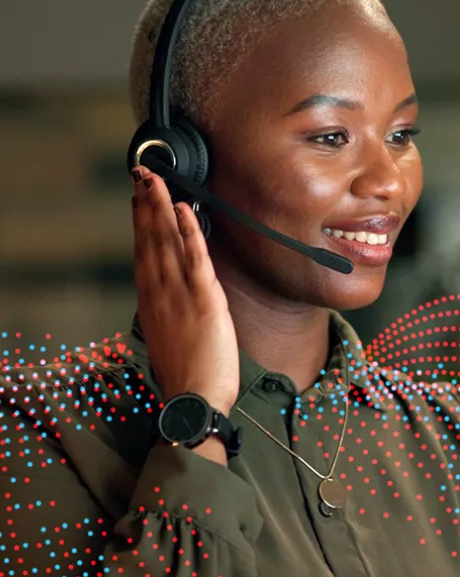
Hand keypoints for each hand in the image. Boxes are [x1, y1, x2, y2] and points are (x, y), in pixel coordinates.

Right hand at [131, 167, 238, 414]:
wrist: (194, 401)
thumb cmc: (186, 376)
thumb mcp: (168, 339)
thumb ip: (169, 313)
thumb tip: (171, 298)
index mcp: (152, 302)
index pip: (143, 254)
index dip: (140, 224)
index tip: (138, 200)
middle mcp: (160, 293)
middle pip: (150, 240)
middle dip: (146, 205)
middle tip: (142, 175)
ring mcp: (180, 295)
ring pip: (167, 242)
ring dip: (162, 208)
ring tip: (157, 180)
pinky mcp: (204, 300)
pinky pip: (196, 258)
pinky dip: (189, 232)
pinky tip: (184, 209)